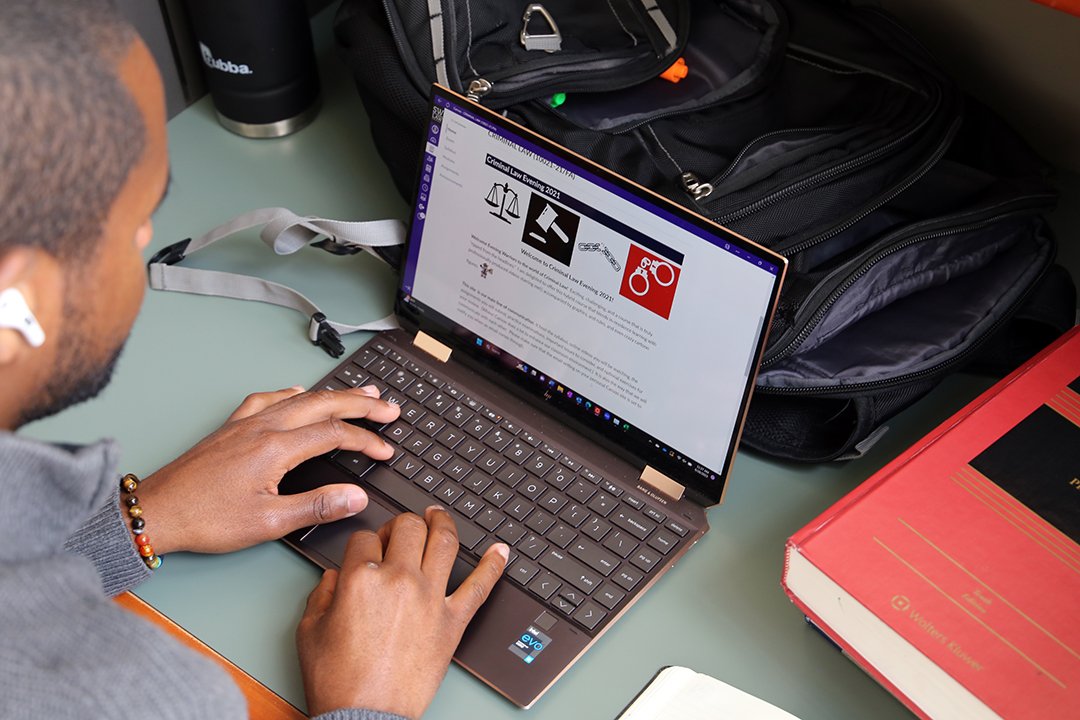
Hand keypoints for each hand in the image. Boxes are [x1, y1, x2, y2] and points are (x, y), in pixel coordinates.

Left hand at [135, 385, 400, 554]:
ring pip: (299, 398)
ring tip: (359, 392)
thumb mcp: (267, 523)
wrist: (156, 512)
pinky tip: (297, 393)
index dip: (365, 439)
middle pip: (323, 404)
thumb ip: (316, 506)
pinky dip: (292, 394)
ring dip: (333, 393)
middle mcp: (262, 427)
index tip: (385, 449)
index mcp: (275, 448)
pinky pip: (268, 399)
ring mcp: (245, 424)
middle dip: (360, 403)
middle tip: (388, 406)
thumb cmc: (205, 519)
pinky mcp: (230, 429)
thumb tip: (356, 497)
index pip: (334, 433)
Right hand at [296, 507, 508, 718]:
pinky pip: (480, 586)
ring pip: (444, 541)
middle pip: (407, 527)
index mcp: (360, 579)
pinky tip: (500, 551)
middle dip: (400, 524)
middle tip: (398, 533)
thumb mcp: (309, 631)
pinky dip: (493, 565)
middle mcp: (398, 580)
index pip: (364, 537)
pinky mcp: (452, 621)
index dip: (364, 540)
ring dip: (443, 522)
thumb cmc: (339, 681)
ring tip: (439, 516)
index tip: (367, 549)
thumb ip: (321, 593)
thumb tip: (334, 576)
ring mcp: (429, 598)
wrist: (366, 716)